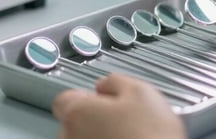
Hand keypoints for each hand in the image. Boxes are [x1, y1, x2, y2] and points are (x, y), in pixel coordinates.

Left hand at [52, 74, 185, 138]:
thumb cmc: (150, 136)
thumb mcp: (141, 92)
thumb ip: (114, 81)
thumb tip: (104, 85)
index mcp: (78, 114)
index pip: (65, 99)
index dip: (88, 97)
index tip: (102, 100)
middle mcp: (70, 138)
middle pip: (76, 122)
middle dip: (96, 119)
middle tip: (124, 121)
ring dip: (101, 137)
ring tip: (129, 138)